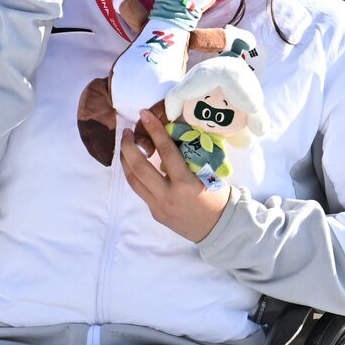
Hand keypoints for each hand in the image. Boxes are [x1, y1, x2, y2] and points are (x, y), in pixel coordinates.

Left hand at [120, 110, 228, 241]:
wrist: (219, 229)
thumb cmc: (218, 198)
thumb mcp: (208, 175)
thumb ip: (189, 160)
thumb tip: (171, 139)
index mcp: (185, 184)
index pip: (166, 151)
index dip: (154, 130)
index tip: (144, 115)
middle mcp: (168, 196)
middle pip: (139, 167)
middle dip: (128, 146)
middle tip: (126, 132)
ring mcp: (158, 206)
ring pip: (133, 180)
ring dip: (125, 161)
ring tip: (125, 147)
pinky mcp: (155, 213)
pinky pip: (140, 191)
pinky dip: (135, 175)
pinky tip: (134, 166)